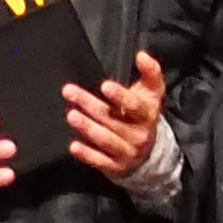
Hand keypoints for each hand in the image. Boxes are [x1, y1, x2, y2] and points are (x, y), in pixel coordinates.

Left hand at [64, 51, 165, 180]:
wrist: (149, 154)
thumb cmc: (144, 115)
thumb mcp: (152, 94)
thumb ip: (150, 73)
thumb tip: (142, 55)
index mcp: (147, 114)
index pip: (134, 105)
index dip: (120, 96)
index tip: (104, 86)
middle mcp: (139, 134)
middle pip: (112, 119)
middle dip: (90, 105)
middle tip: (70, 92)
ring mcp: (127, 152)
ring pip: (106, 139)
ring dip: (87, 128)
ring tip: (72, 115)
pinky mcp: (116, 167)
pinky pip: (100, 161)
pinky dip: (87, 154)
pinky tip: (74, 146)